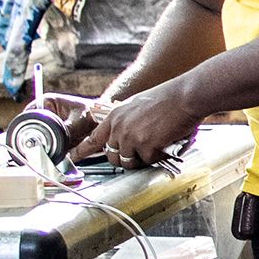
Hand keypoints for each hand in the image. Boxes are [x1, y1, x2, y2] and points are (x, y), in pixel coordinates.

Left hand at [81, 79, 200, 165]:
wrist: (186, 95)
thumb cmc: (168, 98)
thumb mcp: (137, 105)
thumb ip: (126, 121)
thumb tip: (127, 138)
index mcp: (115, 116)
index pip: (93, 138)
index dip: (81, 150)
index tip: (72, 157)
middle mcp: (119, 127)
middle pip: (113, 157)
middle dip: (126, 159)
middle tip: (142, 153)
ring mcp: (131, 137)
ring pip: (130, 162)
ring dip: (143, 159)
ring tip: (157, 145)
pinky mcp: (146, 146)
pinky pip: (149, 161)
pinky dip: (159, 156)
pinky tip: (167, 142)